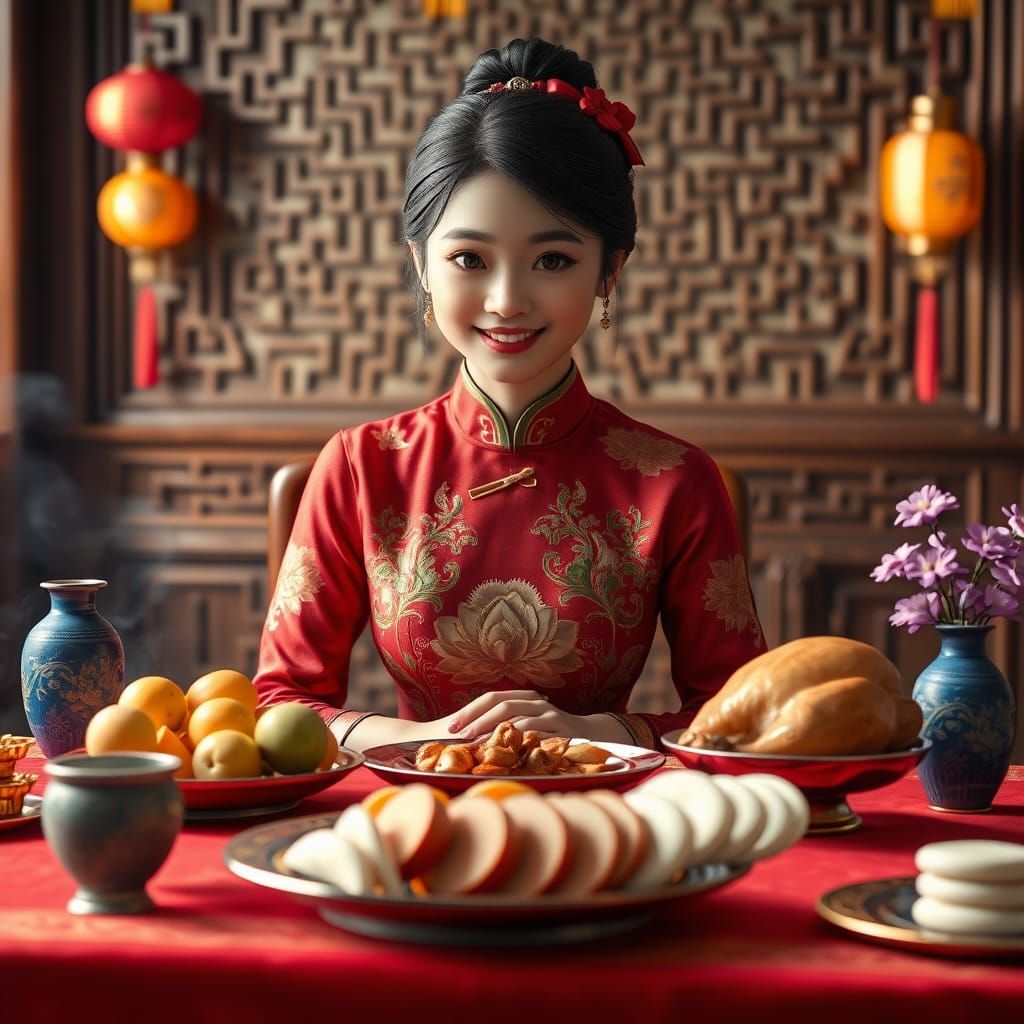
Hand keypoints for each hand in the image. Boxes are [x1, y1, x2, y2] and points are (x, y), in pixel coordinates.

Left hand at [442, 689, 589, 741]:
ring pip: (514, 716)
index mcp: (523, 697)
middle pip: (499, 703)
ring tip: (475, 743)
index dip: (470, 710)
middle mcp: (533, 700)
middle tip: (459, 735)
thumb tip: (472, 738)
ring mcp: (546, 712)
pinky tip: (503, 750)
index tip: (450, 726)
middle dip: (476, 719)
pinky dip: (515, 740)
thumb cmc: (551, 732)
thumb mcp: (528, 723)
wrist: (589, 733)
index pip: (491, 697)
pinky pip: (532, 731)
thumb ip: (507, 725)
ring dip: (492, 730)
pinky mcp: (558, 726)